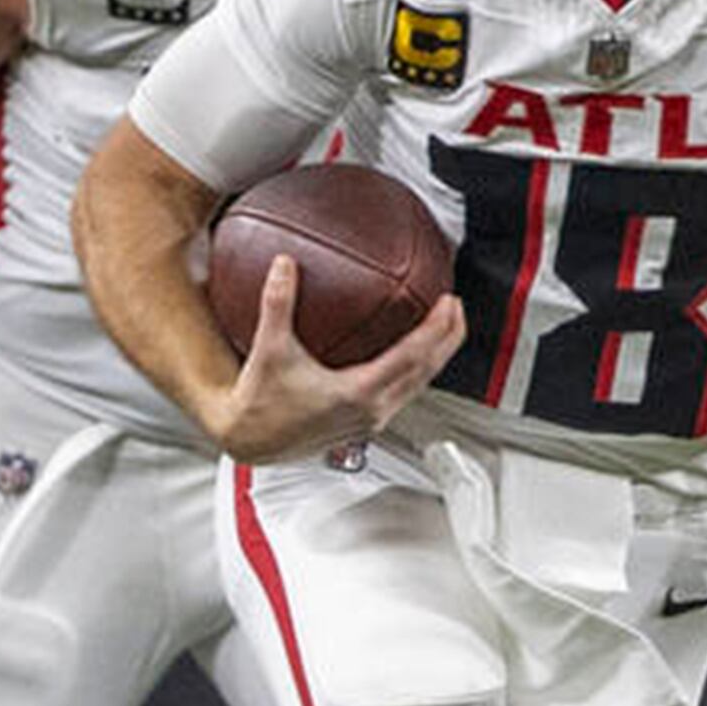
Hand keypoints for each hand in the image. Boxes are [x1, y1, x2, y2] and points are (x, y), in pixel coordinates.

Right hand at [204, 258, 464, 464]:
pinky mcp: (365, 424)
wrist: (250, 441)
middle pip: (427, 372)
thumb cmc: (260, 404)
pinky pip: (404, 393)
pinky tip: (413, 352)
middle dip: (448, 338)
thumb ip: (278, 304)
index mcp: (357, 394)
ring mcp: (371, 420)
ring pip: (419, 386)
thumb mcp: (269, 348)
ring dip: (436, 355)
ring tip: (444, 326)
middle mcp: (371, 411)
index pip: (412, 357)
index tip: (449, 303)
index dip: (436, 329)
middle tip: (456, 306)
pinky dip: (417, 369)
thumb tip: (285, 264)